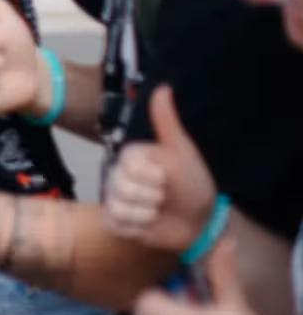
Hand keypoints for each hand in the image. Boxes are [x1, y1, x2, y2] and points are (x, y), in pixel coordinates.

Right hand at [103, 87, 215, 248]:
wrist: (200, 219)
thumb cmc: (192, 182)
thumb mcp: (182, 150)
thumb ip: (166, 121)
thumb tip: (163, 86)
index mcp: (131, 156)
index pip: (129, 166)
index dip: (153, 176)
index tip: (166, 177)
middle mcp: (118, 175)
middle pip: (122, 188)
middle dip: (152, 196)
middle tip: (164, 196)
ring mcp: (114, 199)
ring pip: (120, 207)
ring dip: (148, 213)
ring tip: (158, 211)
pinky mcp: (115, 222)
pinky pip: (118, 224)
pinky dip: (138, 228)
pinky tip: (149, 223)